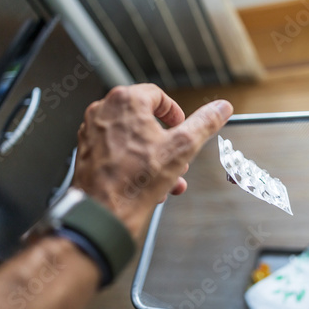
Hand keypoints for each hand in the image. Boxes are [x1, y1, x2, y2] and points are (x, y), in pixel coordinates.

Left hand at [72, 84, 232, 237]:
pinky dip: (134, 163)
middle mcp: (104, 110)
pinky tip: (148, 184)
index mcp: (126, 100)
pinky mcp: (87, 150)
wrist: (104, 213)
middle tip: (176, 158)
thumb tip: (221, 108)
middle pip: (144, 118)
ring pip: (131, 137)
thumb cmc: (135, 181)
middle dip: (166, 142)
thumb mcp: (182, 148)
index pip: (158, 95)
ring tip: (166, 177)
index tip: (181, 127)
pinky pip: (117, 150)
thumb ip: (204, 123)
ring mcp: (92, 131)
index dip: (175, 113)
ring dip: (153, 156)